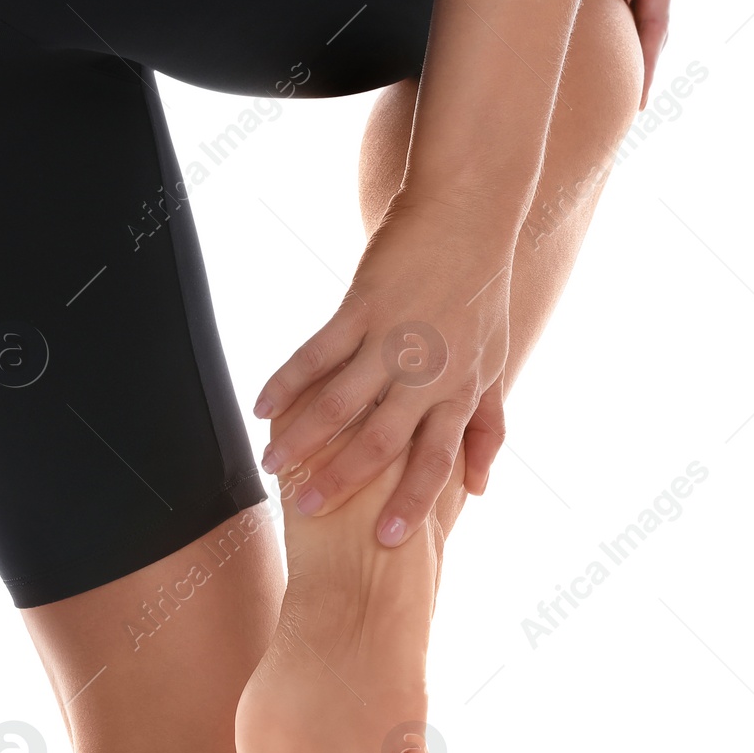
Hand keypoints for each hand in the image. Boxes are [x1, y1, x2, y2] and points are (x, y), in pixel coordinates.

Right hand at [253, 188, 510, 544]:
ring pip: (341, 402)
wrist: (471, 211)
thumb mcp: (494, 364)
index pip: (436, 459)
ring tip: (271, 467)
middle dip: (342, 481)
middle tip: (306, 513)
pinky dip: (287, 380)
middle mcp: (429, 370)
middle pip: (381, 440)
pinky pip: (317, 351)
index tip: (387, 540)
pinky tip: (259, 406)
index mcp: (460, 390)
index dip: (413, 501)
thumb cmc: (481, 292)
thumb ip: (485, 429)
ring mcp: (394, 336)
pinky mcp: (363, 303)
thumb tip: (480, 489)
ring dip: (302, 437)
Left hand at [611, 0, 679, 108]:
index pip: (656, 15)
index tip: (639, 97)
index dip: (648, 59)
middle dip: (646, 61)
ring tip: (630, 81)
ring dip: (639, 43)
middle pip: (654, 18)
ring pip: (644, 6)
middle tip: (635, 104)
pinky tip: (617, 36)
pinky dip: (629, 17)